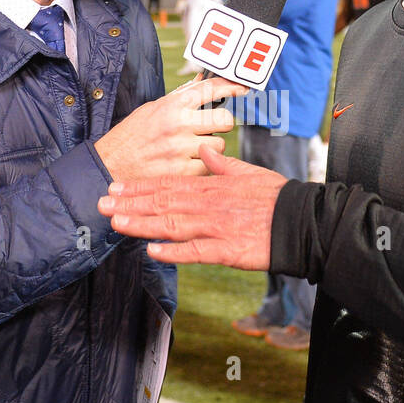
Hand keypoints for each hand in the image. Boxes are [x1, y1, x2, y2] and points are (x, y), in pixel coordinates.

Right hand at [94, 76, 246, 181]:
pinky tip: (186, 164)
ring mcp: (180, 149)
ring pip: (219, 145)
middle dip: (221, 124)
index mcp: (171, 105)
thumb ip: (181, 97)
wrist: (109, 164)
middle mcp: (178, 124)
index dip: (230, 86)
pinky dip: (202, 167)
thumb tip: (203, 81)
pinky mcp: (181, 172)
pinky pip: (208, 167)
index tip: (242, 87)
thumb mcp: (153, 108)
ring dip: (211, 148)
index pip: (209, 89)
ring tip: (191, 149)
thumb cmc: (132, 136)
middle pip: (224, 120)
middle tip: (210, 128)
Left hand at [97, 145, 285, 268]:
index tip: (116, 187)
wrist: (302, 222)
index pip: (169, 183)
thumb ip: (224, 164)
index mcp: (213, 185)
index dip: (140, 186)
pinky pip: (195, 251)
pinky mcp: (227, 250)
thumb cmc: (277, 198)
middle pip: (163, 202)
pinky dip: (173, 252)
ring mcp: (216, 227)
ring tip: (116, 223)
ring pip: (172, 224)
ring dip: (142, 224)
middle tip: (101, 204)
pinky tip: (152, 251)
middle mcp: (209, 204)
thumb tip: (207, 150)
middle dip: (130, 203)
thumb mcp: (250, 173)